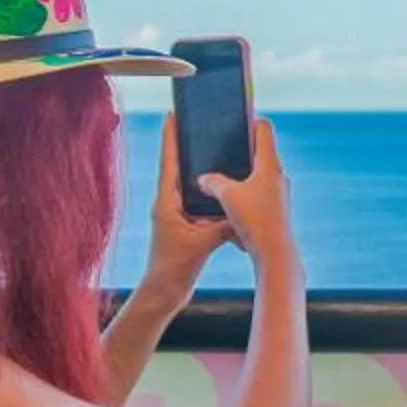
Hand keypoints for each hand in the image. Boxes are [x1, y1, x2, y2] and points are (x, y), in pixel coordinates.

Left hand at [143, 114, 236, 300]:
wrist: (164, 293)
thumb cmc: (174, 268)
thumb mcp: (202, 242)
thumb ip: (222, 224)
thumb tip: (242, 210)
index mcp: (166, 201)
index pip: (168, 161)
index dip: (171, 136)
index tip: (172, 113)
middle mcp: (169, 203)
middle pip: (179, 167)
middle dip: (188, 146)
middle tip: (199, 124)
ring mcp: (177, 214)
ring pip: (191, 185)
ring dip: (202, 170)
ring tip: (216, 152)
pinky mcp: (187, 226)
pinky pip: (201, 204)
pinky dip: (213, 196)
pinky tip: (227, 191)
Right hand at [197, 118, 297, 267]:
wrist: (275, 253)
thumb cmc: (255, 220)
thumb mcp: (227, 196)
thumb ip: (213, 182)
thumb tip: (204, 179)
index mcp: (269, 164)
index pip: (263, 129)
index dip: (249, 120)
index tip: (235, 121)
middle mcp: (278, 176)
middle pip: (260, 153)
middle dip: (241, 152)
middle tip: (222, 151)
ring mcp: (279, 194)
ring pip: (259, 177)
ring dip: (242, 178)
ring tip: (222, 182)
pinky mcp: (276, 211)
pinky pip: (259, 197)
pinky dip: (245, 198)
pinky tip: (230, 209)